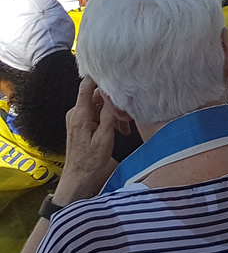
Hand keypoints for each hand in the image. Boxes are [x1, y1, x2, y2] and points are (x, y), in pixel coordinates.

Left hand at [52, 77, 117, 205]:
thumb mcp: (104, 137)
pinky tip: (119, 130)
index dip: (101, 77)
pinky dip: (109, 118)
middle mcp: (77, 113)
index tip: (117, 73)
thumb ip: (107, 113)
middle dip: (114, 101)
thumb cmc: (91, 162)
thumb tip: (112, 92)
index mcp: (79, 114)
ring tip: (123, 127)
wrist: (80, 179)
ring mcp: (79, 119)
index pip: (87, 85)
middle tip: (126, 115)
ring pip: (100, 105)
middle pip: (97, 95)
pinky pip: (98, 113)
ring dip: (113, 112)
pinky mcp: (83, 124)